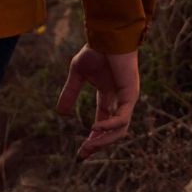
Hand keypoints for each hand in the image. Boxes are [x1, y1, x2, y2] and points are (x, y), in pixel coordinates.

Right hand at [56, 44, 139, 158]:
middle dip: (97, 144)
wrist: (106, 37)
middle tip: (83, 154)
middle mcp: (119, 100)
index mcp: (108, 96)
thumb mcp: (77, 74)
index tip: (80, 154)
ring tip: (89, 145)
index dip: (93, 139)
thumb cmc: (94, 51)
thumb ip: (70, 93)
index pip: (102, 123)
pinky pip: (122, 118)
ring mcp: (126, 99)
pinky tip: (95, 127)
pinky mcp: (130, 95)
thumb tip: (60, 113)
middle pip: (111, 131)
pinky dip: (110, 126)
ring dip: (104, 140)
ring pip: (120, 130)